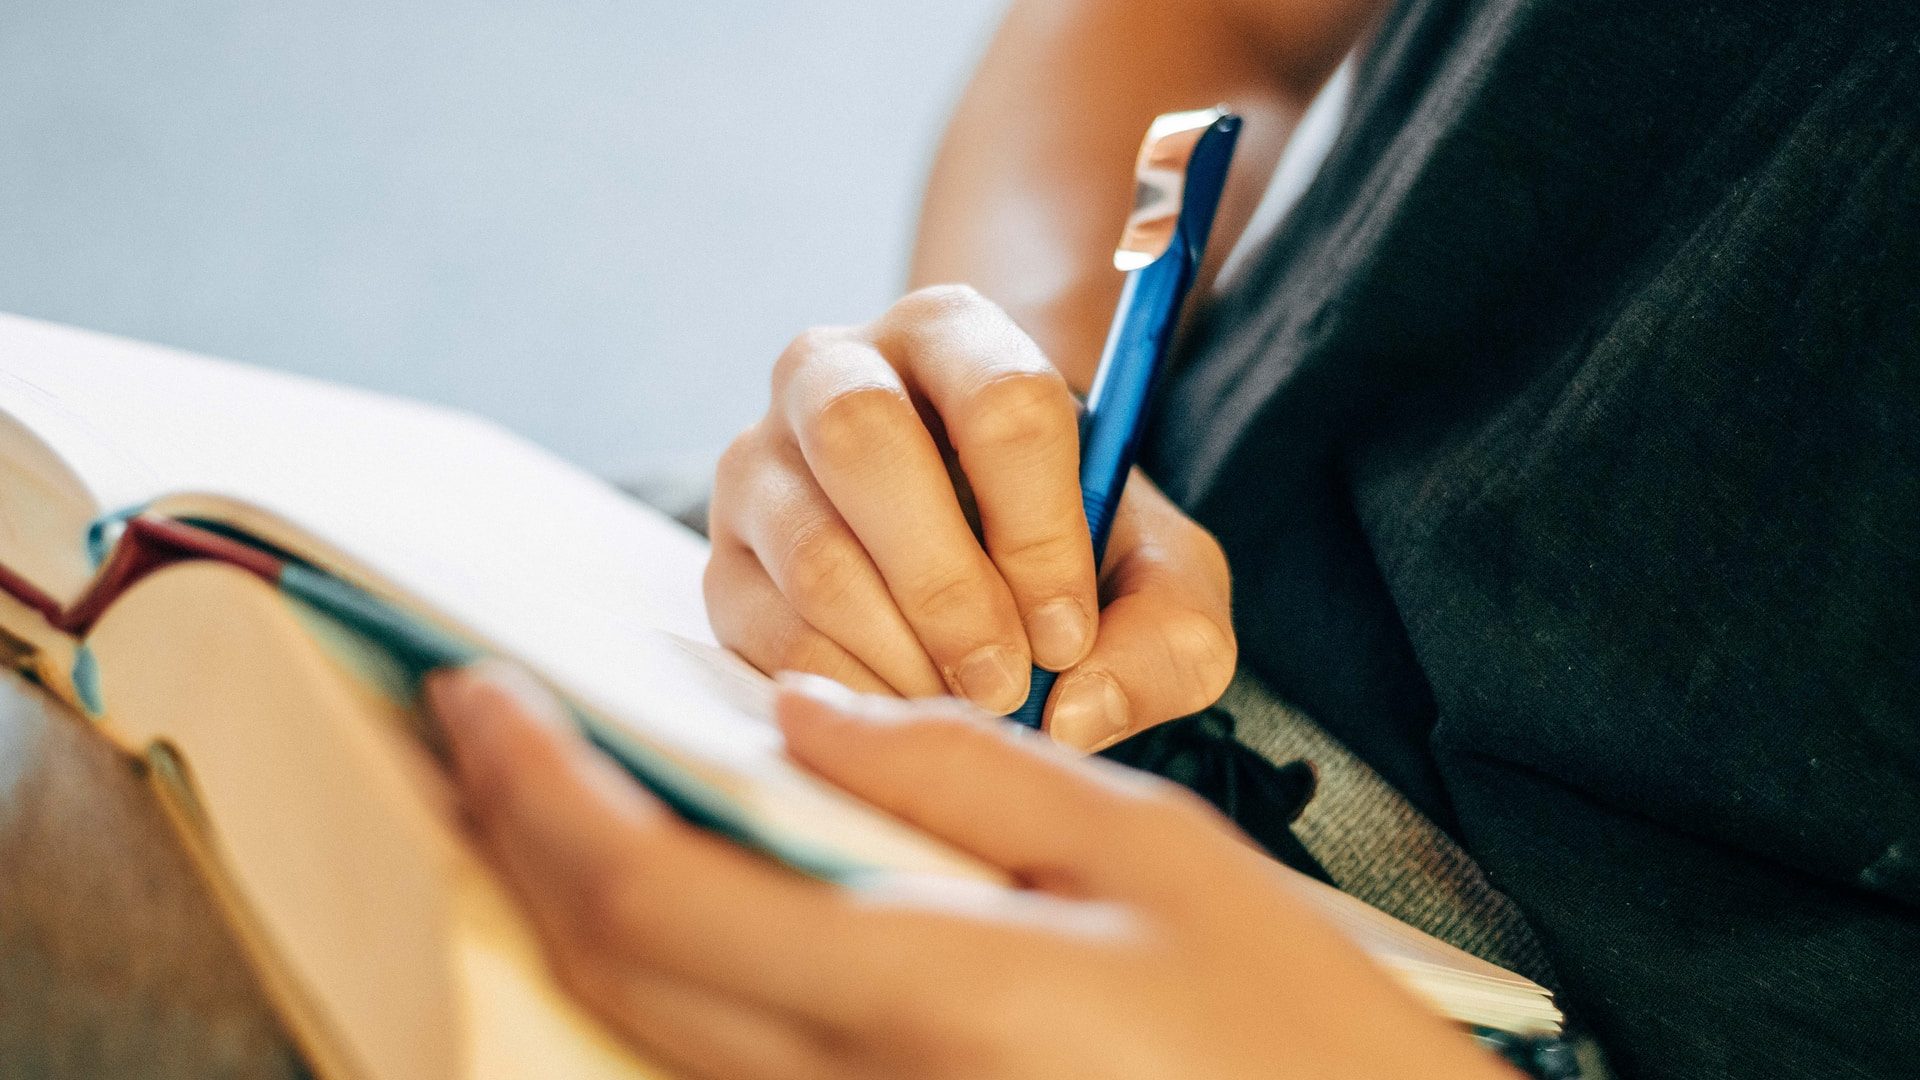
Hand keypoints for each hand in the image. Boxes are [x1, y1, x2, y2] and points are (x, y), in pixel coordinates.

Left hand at [428, 664, 1514, 1079]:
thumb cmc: (1280, 1015)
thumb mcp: (1144, 847)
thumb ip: (959, 770)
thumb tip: (801, 715)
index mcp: (919, 992)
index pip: (650, 889)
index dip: (537, 788)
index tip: (481, 694)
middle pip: (611, 965)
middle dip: (516, 835)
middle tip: (477, 729)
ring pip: (644, 1023)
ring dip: (568, 899)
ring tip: (543, 791)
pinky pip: (715, 1061)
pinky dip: (653, 964)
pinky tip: (663, 891)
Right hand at [706, 285, 1235, 749]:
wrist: (978, 560)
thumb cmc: (1073, 552)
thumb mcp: (1162, 581)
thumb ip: (1169, 636)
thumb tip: (1075, 710)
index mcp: (955, 334)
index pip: (1000, 400)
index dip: (1041, 531)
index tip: (1068, 634)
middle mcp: (835, 368)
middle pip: (864, 437)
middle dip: (947, 584)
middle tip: (1005, 681)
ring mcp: (760, 461)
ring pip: (813, 548)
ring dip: (900, 650)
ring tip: (964, 703)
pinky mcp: (723, 558)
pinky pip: (768, 628)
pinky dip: (849, 690)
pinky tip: (906, 711)